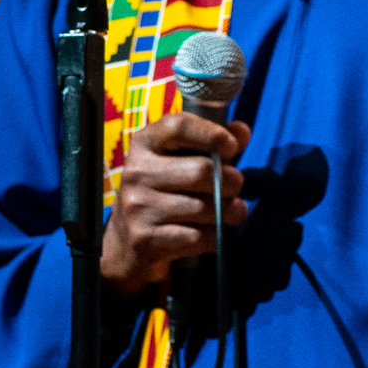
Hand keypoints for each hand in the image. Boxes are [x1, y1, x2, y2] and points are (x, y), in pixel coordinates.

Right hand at [99, 112, 252, 297]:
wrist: (126, 240)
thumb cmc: (163, 193)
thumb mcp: (180, 161)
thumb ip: (212, 144)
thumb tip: (241, 131)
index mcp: (145, 144)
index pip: (179, 126)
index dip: (212, 134)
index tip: (232, 147)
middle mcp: (137, 172)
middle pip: (201, 170)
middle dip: (231, 181)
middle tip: (236, 187)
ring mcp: (137, 207)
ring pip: (203, 207)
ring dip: (228, 212)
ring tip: (232, 211)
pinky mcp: (144, 239)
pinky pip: (197, 237)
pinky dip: (214, 237)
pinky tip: (211, 233)